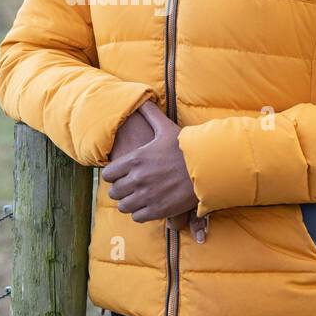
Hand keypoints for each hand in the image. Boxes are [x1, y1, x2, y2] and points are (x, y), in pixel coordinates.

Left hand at [102, 101, 201, 223]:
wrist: (207, 166)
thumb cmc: (186, 147)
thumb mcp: (165, 127)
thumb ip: (150, 114)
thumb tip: (143, 99)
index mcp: (135, 159)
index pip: (108, 174)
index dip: (113, 175)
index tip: (120, 175)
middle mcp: (137, 179)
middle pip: (114, 192)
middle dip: (120, 190)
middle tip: (128, 188)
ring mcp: (147, 196)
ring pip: (124, 206)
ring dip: (129, 202)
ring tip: (136, 198)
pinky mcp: (158, 210)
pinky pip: (138, 216)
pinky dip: (140, 213)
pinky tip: (147, 206)